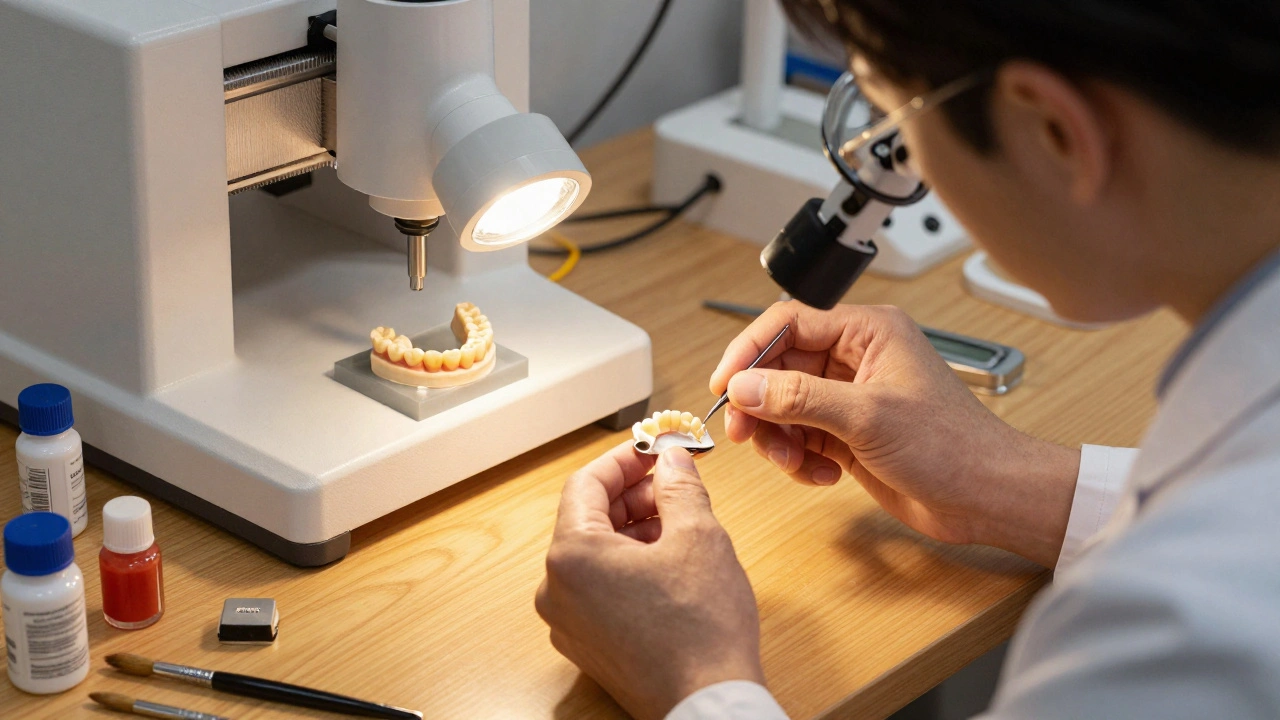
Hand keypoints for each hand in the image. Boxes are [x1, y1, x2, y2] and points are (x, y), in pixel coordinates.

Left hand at [536, 443, 763, 719]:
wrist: (708, 705)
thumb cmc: (702, 629)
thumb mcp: (699, 536)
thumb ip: (679, 487)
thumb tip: (672, 461)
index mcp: (571, 557)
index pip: (585, 484)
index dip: (623, 460)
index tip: (653, 450)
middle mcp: (557, 590)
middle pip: (587, 519)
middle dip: (632, 496)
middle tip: (674, 484)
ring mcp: (568, 623)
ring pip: (595, 556)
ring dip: (633, 531)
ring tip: (680, 525)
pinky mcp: (588, 647)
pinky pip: (599, 589)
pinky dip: (628, 567)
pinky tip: (669, 564)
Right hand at [710, 302, 1080, 566]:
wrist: (986, 496)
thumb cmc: (952, 446)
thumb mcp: (866, 415)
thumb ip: (799, 397)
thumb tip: (745, 386)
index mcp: (867, 332)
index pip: (789, 323)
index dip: (749, 350)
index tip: (724, 384)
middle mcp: (856, 359)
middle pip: (779, 368)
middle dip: (760, 404)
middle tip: (745, 434)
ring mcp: (851, 398)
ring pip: (784, 407)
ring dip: (779, 438)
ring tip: (794, 463)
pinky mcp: (849, 434)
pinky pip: (801, 437)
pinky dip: (800, 459)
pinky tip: (822, 476)